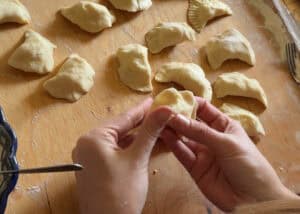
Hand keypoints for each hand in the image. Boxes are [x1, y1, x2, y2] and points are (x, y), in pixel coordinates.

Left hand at [72, 98, 171, 213]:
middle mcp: (87, 144)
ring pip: (119, 141)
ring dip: (138, 136)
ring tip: (157, 126)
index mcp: (93, 138)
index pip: (123, 119)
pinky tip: (145, 143)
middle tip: (160, 113)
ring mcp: (90, 157)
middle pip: (120, 129)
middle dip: (142, 123)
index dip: (142, 109)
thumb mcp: (137, 158)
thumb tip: (165, 108)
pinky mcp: (95, 167)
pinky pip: (115, 152)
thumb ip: (150, 131)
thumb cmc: (122, 192)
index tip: (156, 99)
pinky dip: (130, 148)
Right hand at [160, 97, 297, 210]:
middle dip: (178, 116)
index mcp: (224, 126)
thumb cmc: (249, 165)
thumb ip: (200, 132)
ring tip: (159, 121)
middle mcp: (212, 137)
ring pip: (184, 138)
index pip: (205, 109)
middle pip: (191, 123)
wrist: (254, 201)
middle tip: (162, 109)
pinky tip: (164, 135)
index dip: (191, 103)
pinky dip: (173, 144)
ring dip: (172, 129)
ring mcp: (203, 152)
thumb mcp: (227, 143)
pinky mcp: (195, 168)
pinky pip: (182, 153)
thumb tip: (177, 117)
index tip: (176, 98)